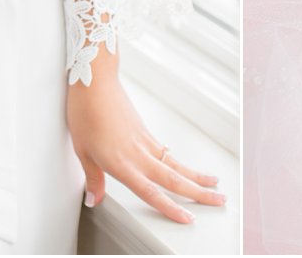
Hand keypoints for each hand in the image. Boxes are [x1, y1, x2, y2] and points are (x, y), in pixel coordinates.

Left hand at [66, 52, 223, 224]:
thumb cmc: (86, 112)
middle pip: (174, 179)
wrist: (95, 82)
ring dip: (196, 176)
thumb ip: (93, 178)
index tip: (188, 218)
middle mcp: (139, 154)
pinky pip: (167, 152)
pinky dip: (179, 163)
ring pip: (176, 164)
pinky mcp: (145, 131)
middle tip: (219, 200)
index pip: (152, 192)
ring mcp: (145, 141)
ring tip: (213, 183)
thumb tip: (94, 198)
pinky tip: (184, 169)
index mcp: (123, 163)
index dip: (171, 208)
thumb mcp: (83, 151)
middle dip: (199, 193)